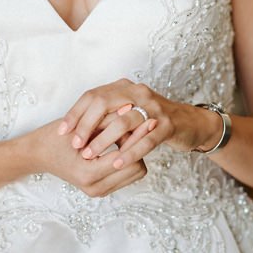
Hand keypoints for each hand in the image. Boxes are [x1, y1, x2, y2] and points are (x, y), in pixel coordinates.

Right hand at [22, 120, 147, 197]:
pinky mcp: (101, 189)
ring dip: (135, 153)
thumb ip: (108, 119)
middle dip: (138, 146)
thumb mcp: (82, 126)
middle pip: (137, 167)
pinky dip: (129, 159)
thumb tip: (133, 108)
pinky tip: (123, 143)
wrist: (38, 154)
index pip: (128, 157)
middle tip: (140, 126)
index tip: (145, 120)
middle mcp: (94, 188)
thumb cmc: (56, 138)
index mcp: (88, 174)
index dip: (138, 138)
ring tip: (130, 134)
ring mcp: (98, 191)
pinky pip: (128, 174)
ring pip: (136, 172)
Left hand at [58, 79, 215, 170]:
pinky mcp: (168, 124)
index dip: (75, 114)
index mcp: (124, 88)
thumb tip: (74, 130)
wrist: (191, 123)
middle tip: (75, 145)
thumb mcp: (127, 112)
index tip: (61, 132)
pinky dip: (130, 152)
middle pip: (104, 103)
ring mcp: (155, 107)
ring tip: (90, 155)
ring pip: (124, 120)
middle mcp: (138, 93)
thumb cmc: (153, 120)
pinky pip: (146, 138)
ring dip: (104, 140)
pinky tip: (116, 163)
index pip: (93, 95)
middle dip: (86, 125)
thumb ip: (106, 116)